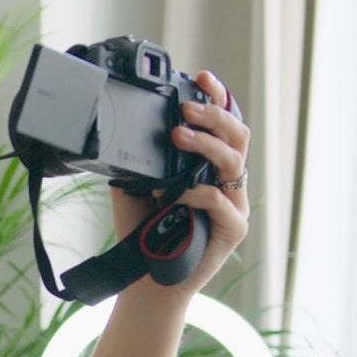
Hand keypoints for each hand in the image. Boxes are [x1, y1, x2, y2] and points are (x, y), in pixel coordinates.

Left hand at [109, 70, 251, 294]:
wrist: (145, 280)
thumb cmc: (144, 234)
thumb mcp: (133, 186)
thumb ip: (137, 160)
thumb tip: (120, 130)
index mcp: (209, 167)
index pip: (222, 126)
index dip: (219, 99)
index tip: (204, 77)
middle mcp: (226, 182)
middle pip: (236, 136)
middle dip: (213, 115)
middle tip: (186, 109)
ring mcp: (234, 206)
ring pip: (233, 163)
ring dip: (206, 145)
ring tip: (177, 136)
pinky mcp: (233, 231)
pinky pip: (222, 203)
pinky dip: (199, 193)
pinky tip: (176, 192)